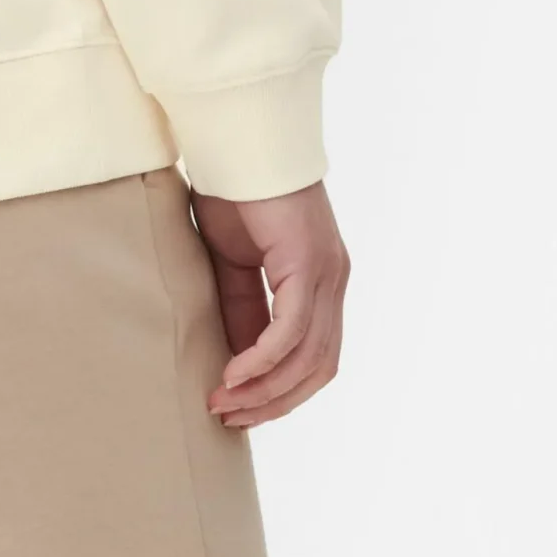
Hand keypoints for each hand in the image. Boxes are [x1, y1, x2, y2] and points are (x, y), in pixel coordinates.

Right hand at [190, 177, 349, 429]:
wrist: (237, 138)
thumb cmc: (233, 189)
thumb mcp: (232, 262)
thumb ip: (241, 308)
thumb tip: (239, 361)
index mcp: (319, 280)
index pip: (312, 356)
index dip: (278, 391)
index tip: (239, 410)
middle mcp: (332, 281)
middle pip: (317, 368)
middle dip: (274, 402)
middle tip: (230, 418)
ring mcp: (325, 274)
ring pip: (306, 358)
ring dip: (264, 390)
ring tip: (224, 403)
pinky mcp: (308, 264)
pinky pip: (289, 331)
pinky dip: (262, 360)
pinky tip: (233, 374)